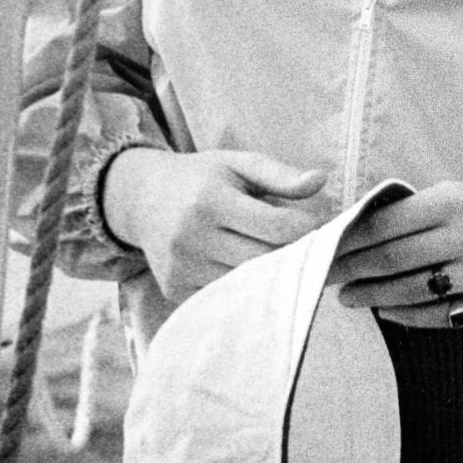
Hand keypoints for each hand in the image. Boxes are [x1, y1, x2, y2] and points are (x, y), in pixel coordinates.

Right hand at [102, 146, 326, 302]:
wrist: (141, 198)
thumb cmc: (202, 178)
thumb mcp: (240, 163)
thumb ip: (281, 175)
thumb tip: (321, 181)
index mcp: (210, 200)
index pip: (275, 226)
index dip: (305, 227)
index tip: (314, 223)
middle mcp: (191, 237)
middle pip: (263, 259)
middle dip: (293, 254)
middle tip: (309, 246)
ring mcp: (181, 268)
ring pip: (247, 284)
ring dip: (272, 276)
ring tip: (285, 259)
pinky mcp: (176, 291)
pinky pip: (225, 299)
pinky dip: (246, 290)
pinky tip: (257, 275)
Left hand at [330, 177, 462, 327]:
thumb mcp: (462, 192)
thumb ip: (417, 209)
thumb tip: (360, 231)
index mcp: (455, 200)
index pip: (389, 223)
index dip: (352, 239)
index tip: (326, 247)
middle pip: (393, 258)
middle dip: (351, 270)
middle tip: (323, 277)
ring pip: (413, 290)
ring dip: (373, 297)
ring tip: (348, 298)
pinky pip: (440, 316)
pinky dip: (407, 316)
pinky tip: (387, 313)